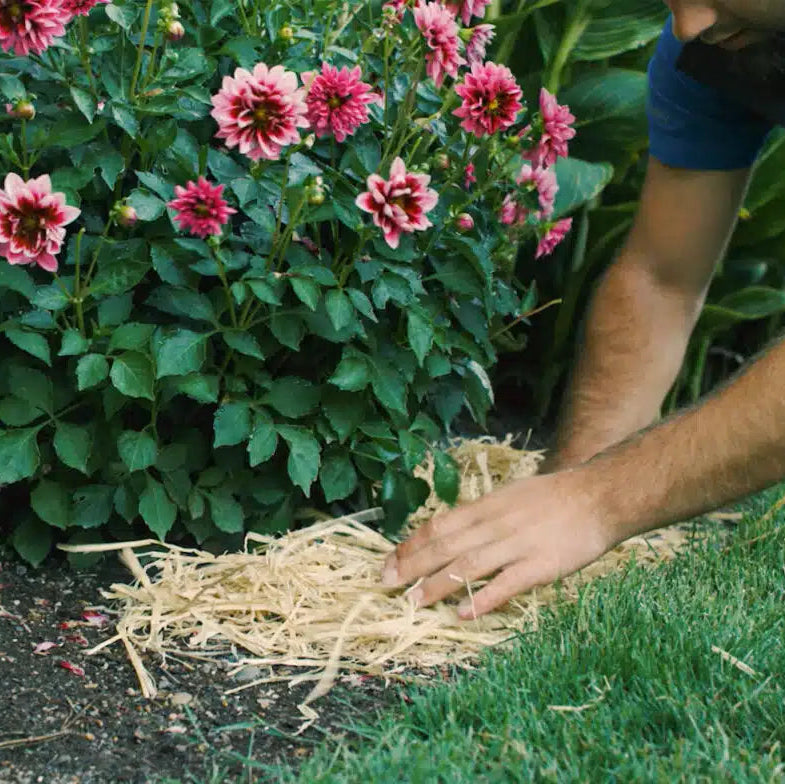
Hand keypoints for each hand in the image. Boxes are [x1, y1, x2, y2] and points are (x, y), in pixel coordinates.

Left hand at [381, 470, 614, 618]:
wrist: (598, 495)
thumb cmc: (552, 497)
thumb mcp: (509, 496)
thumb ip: (481, 515)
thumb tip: (448, 531)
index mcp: (487, 506)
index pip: (439, 525)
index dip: (411, 544)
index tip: (389, 561)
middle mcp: (495, 524)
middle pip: (446, 545)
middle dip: (412, 565)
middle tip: (386, 584)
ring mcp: (517, 544)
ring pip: (468, 565)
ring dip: (437, 584)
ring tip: (413, 601)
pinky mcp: (540, 565)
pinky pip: (506, 584)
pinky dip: (482, 599)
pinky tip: (462, 613)